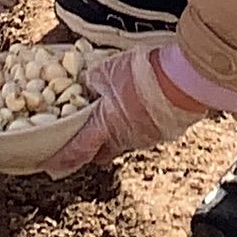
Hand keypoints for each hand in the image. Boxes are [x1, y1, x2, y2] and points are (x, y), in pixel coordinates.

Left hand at [39, 46, 214, 178]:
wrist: (184, 79)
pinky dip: (139, 122)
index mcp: (105, 126)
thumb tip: (87, 84)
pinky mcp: (164, 133)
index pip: (78, 150)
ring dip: (118, 131)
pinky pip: (146, 132)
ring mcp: (146, 139)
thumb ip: (93, 81)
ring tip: (119, 111)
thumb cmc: (144, 75)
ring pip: (125, 141)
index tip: (51, 165)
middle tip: (86, 135)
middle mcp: (124, 139)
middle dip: (93, 147)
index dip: (63, 159)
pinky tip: (142, 105)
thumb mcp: (108, 71)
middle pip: (102, 152)